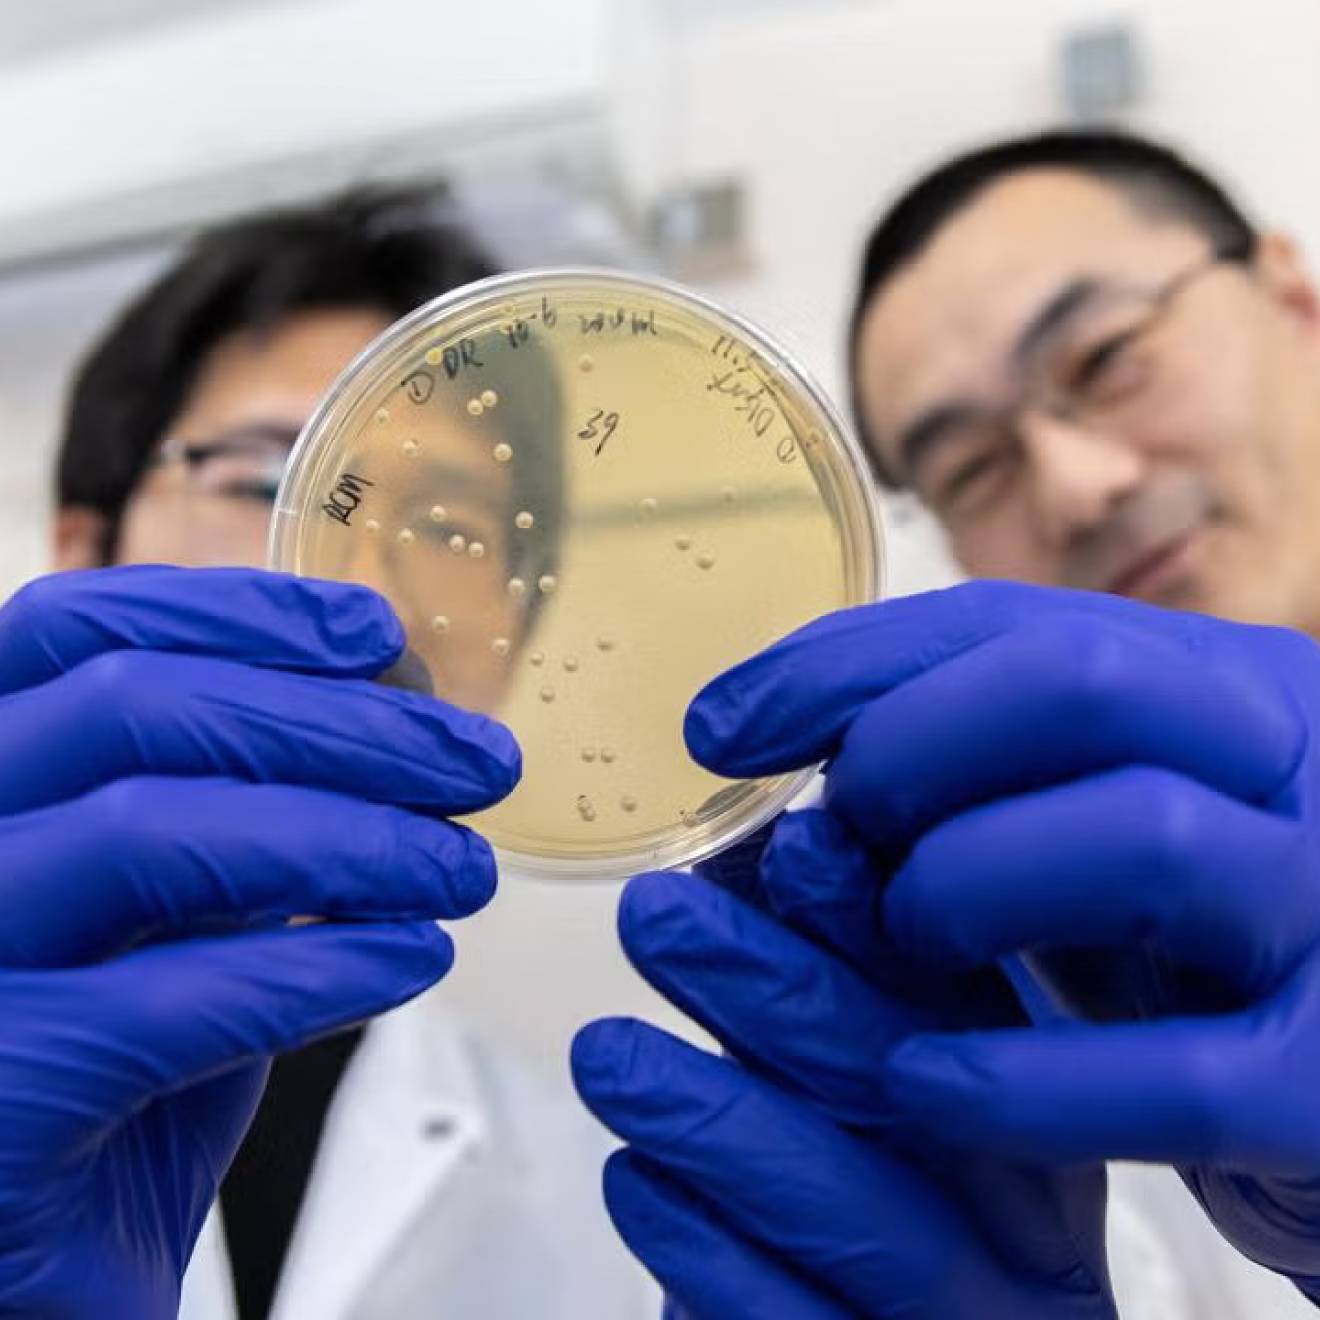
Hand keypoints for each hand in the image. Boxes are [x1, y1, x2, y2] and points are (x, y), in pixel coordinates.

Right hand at [0, 566, 517, 1318]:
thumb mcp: (169, 926)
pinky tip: (411, 959)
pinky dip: (318, 966)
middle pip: (130, 709)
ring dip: (350, 836)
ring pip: (149, 831)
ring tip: (463, 871)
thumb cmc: (112, 1098)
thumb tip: (385, 719)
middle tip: (476, 762)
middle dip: (338, 723)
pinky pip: (168, 999)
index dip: (232, 611)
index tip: (377, 632)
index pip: (68, 634)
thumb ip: (238, 821)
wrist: (47, 1295)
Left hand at [572, 819, 1115, 1318]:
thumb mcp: (886, 1101)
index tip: (793, 846)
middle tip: (654, 916)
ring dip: (718, 1117)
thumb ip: (842, 986)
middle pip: (910, 1088)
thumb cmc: (884, 1228)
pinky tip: (633, 1179)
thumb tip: (775, 849)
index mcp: (1039, 1124)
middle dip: (772, 989)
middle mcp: (1029, 1229)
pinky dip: (701, 1244)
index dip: (877, 921)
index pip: (969, 1000)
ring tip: (605, 1050)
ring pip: (857, 1214)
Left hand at [685, 580, 1319, 1299]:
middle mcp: (1296, 764)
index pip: (1009, 624)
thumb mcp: (1090, 828)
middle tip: (835, 829)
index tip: (720, 725)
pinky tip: (921, 1086)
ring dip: (965, 885)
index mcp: (1221, 685)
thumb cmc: (1189, 950)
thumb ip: (974, 784)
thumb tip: (776, 770)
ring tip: (901, 940)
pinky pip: (1176, 1075)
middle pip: (1076, 684)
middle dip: (909, 746)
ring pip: (1137, 838)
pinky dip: (1020, 1081)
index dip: (844, 665)